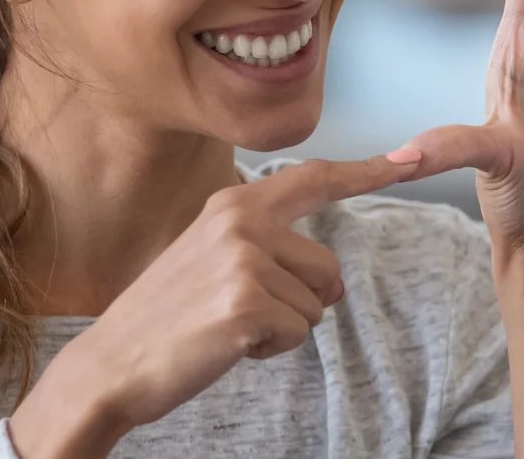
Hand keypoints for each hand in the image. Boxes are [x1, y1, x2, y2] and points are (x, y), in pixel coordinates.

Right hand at [9, 155, 417, 458]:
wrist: (111, 365)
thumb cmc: (167, 319)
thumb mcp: (213, 262)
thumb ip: (272, 253)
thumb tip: (335, 285)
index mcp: (232, 205)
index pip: (313, 180)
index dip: (366, 172)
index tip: (412, 158)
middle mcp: (241, 222)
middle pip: (329, 269)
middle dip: (299, 303)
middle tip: (235, 313)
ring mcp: (244, 259)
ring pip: (316, 306)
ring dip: (281, 328)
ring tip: (225, 326)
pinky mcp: (247, 301)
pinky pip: (298, 332)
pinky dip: (270, 350)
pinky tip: (226, 344)